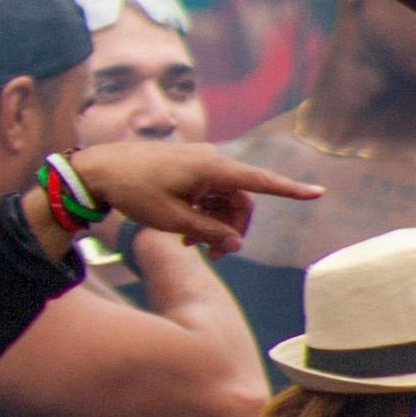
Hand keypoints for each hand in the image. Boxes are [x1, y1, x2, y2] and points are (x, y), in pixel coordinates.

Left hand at [67, 139, 322, 257]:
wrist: (98, 169)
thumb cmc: (134, 192)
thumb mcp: (172, 220)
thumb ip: (208, 233)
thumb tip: (237, 244)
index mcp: (211, 168)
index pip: (260, 182)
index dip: (290, 191)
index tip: (318, 193)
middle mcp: (210, 160)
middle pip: (240, 199)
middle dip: (232, 228)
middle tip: (214, 256)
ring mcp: (197, 162)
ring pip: (223, 198)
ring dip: (215, 224)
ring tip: (189, 245)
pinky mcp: (185, 167)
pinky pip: (207, 192)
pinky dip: (202, 212)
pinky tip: (183, 233)